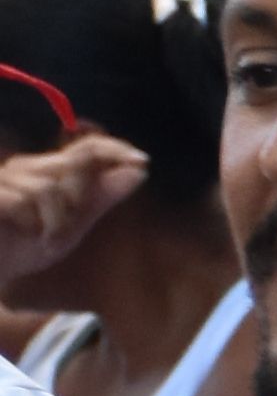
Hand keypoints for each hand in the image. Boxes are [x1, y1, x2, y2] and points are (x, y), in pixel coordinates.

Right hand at [0, 133, 148, 286]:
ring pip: (48, 188)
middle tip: (64, 232)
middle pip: (72, 165)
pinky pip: (21, 201)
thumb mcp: (72, 225)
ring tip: (46, 241)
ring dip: (55, 223)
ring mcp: (3, 177)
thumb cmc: (25, 247)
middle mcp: (25, 167)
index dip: (115, 149)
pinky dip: (32, 224)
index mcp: (48, 171)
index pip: (88, 147)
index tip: (142, 161)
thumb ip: (101, 198)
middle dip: (79, 200)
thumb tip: (138, 171)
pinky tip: (26, 238)